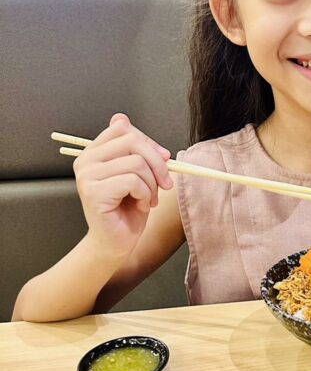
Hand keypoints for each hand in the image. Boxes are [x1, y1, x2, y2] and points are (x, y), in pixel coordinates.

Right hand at [72, 113, 172, 259]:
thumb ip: (135, 152)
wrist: (116, 242)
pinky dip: (145, 195)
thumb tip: (136, 129)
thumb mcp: (137, 174)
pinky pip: (133, 181)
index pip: (122, 127)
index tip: (163, 159)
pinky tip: (141, 206)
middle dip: (157, 162)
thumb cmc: (127, 209)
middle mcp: (86, 161)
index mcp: (94, 152)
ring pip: (136, 163)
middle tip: (165, 183)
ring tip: (149, 199)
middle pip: (132, 140)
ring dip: (152, 184)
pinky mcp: (94, 192)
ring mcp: (87, 176)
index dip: (148, 141)